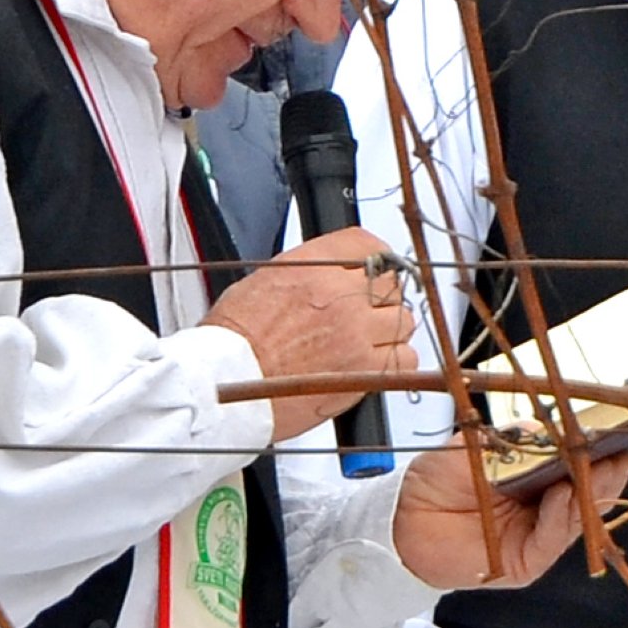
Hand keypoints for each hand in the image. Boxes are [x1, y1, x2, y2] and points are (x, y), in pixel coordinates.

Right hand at [211, 227, 417, 442]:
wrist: (222, 382)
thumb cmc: (233, 342)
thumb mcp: (263, 282)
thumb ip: (307, 274)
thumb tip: (332, 275)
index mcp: (311, 266)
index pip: (365, 244)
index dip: (376, 258)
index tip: (378, 269)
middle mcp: (338, 294)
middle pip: (390, 285)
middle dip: (379, 300)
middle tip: (363, 317)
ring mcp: (355, 332)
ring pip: (402, 322)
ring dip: (389, 333)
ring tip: (364, 345)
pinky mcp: (363, 371)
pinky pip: (405, 360)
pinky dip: (393, 364)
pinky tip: (370, 366)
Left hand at [390, 442, 626, 588]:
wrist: (401, 517)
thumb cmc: (436, 481)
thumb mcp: (479, 447)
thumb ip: (517, 441)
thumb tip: (553, 431)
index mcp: (537, 479)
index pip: (578, 467)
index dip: (598, 452)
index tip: (615, 434)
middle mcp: (543, 508)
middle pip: (588, 495)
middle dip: (605, 473)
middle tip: (617, 453)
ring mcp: (537, 536)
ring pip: (577, 518)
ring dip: (590, 493)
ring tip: (598, 469)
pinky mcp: (526, 562)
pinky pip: (552, 539)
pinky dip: (561, 517)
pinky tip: (563, 495)